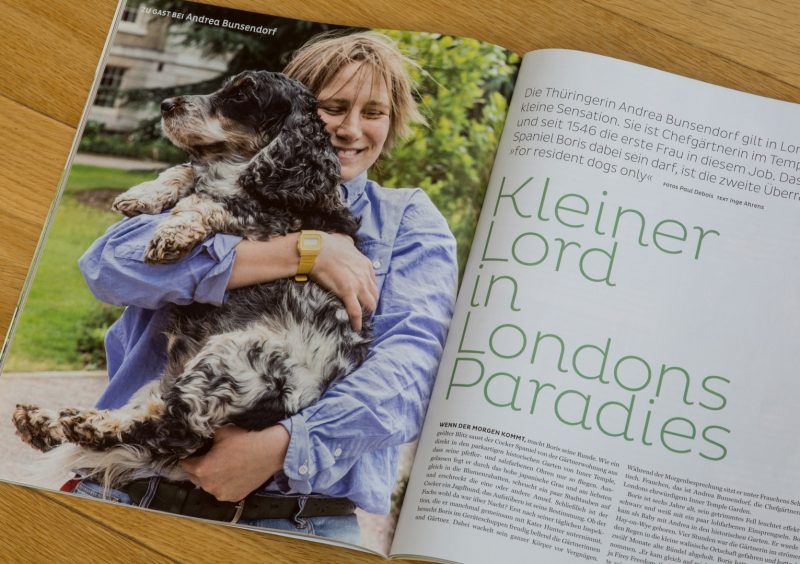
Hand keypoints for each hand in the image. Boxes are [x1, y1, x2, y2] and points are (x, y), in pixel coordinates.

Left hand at [180, 424, 289, 501]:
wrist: (269, 452)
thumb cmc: (245, 440)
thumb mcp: (221, 433)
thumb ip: (207, 440)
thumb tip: (202, 442)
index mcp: (202, 469)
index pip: (185, 465)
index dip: (188, 458)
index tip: (193, 455)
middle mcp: (209, 485)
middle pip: (194, 478)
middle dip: (198, 469)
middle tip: (209, 459)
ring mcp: (222, 493)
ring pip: (209, 486)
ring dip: (212, 478)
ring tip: (224, 467)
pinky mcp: (234, 497)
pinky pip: (223, 491)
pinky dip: (225, 484)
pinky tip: (233, 474)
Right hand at [228, 233, 376, 331]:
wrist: (316, 249)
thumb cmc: (327, 244)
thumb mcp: (344, 240)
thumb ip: (350, 244)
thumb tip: (348, 242)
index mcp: (365, 264)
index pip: (373, 283)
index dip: (369, 292)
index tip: (364, 298)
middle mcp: (365, 275)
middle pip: (374, 295)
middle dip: (370, 304)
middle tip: (363, 311)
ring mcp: (358, 284)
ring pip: (369, 304)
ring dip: (366, 313)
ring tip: (360, 320)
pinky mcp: (348, 292)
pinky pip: (356, 311)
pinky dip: (357, 321)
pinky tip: (356, 328)